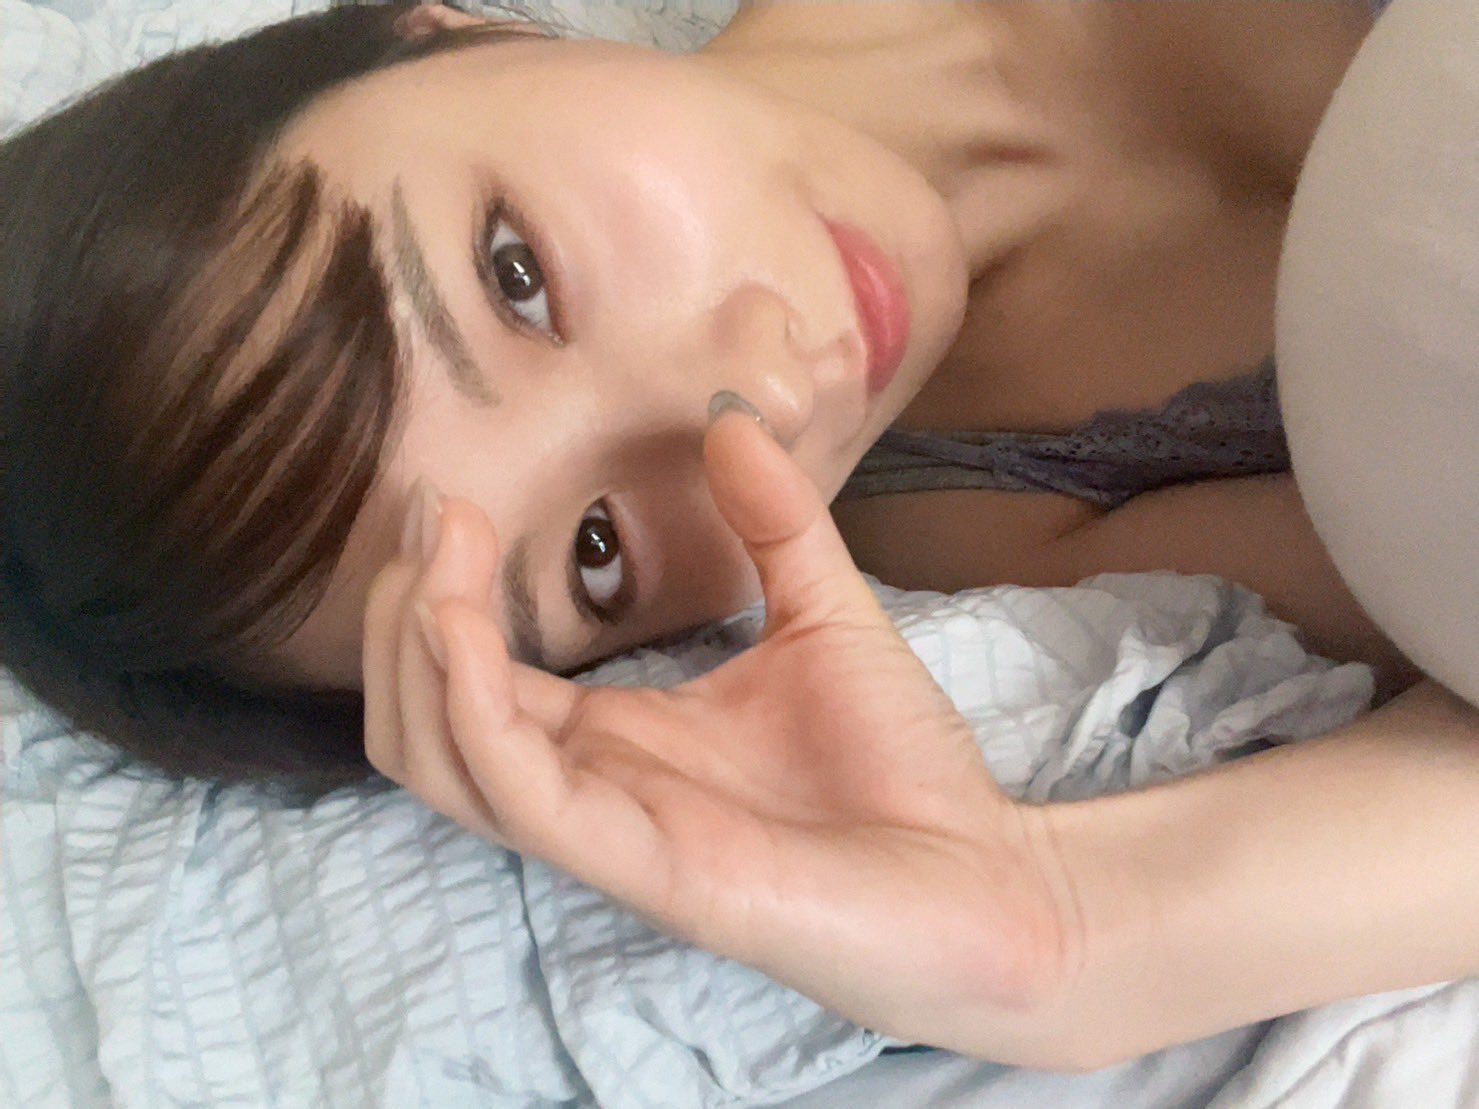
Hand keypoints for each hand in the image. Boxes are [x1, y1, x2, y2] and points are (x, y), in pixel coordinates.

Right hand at [362, 407, 1077, 1052]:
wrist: (987, 874)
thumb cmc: (903, 767)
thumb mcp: (825, 613)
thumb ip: (774, 521)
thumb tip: (732, 413)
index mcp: (618, 737)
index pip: (479, 674)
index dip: (444, 589)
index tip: (447, 499)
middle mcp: (592, 784)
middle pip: (430, 714)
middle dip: (405, 612)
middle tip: (430, 516)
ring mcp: (608, 828)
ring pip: (443, 755)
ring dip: (417, 649)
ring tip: (440, 555)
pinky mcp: (643, 862)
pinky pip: (516, 788)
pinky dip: (470, 702)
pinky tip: (465, 621)